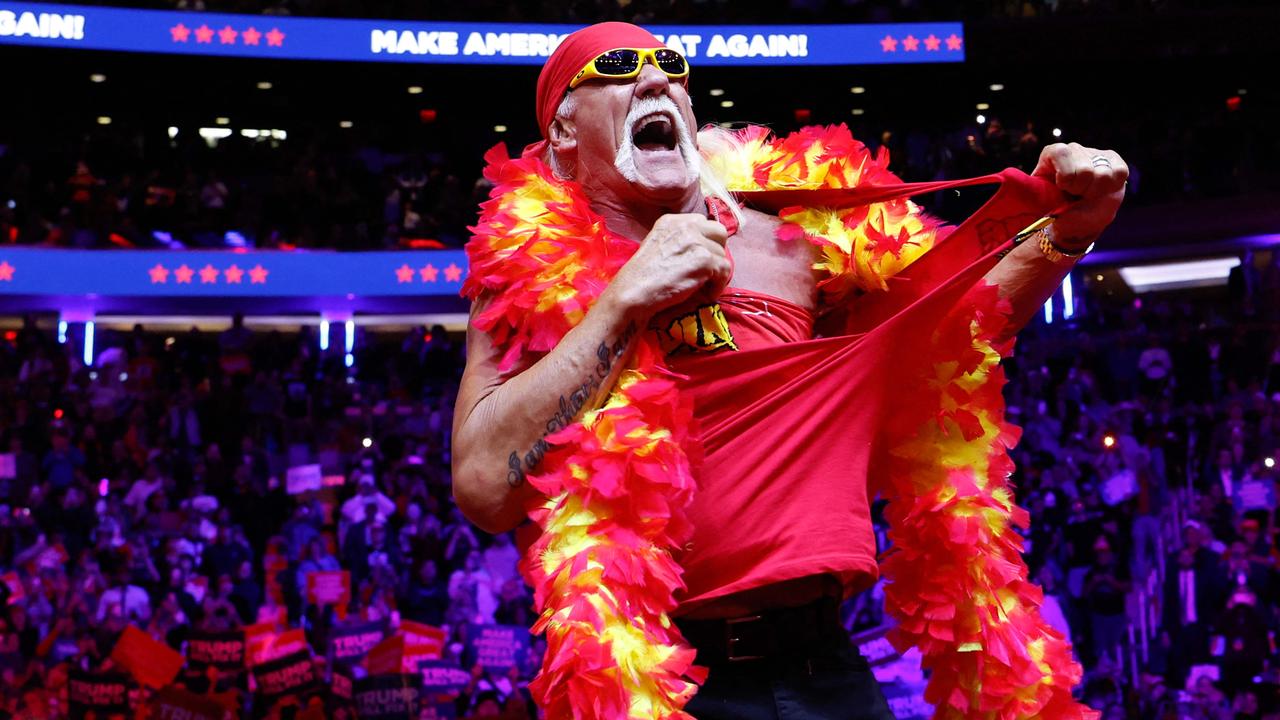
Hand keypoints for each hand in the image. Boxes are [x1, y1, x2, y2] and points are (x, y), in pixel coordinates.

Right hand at [605, 214, 730, 318]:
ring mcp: (697, 242)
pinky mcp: (705, 260)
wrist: (634, 291)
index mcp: (672, 221)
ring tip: (703, 287)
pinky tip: (706, 294)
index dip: (705, 241)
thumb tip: (698, 249)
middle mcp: (686, 226)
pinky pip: (725, 271)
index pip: (702, 222)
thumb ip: (677, 241)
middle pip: (719, 233)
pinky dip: (718, 285)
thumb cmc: (640, 277)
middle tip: (708, 270)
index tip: (700, 257)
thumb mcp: (656, 245)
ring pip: (723, 255)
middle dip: (717, 251)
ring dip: (716, 273)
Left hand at [1032, 143, 1127, 248]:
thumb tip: (1007, 182)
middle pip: (1084, 170)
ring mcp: (1094, 154)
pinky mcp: (1114, 162)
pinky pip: (1118, 173)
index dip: (1065, 179)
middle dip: (1079, 191)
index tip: (1062, 190)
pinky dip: (1109, 188)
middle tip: (1073, 196)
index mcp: (1052, 154)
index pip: (1061, 153)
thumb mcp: (1037, 200)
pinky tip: (1099, 192)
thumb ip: (1028, 189)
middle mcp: (1073, 148)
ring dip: (1093, 192)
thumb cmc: (1053, 211)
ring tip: (1085, 195)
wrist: (1071, 221)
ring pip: (1102, 174)